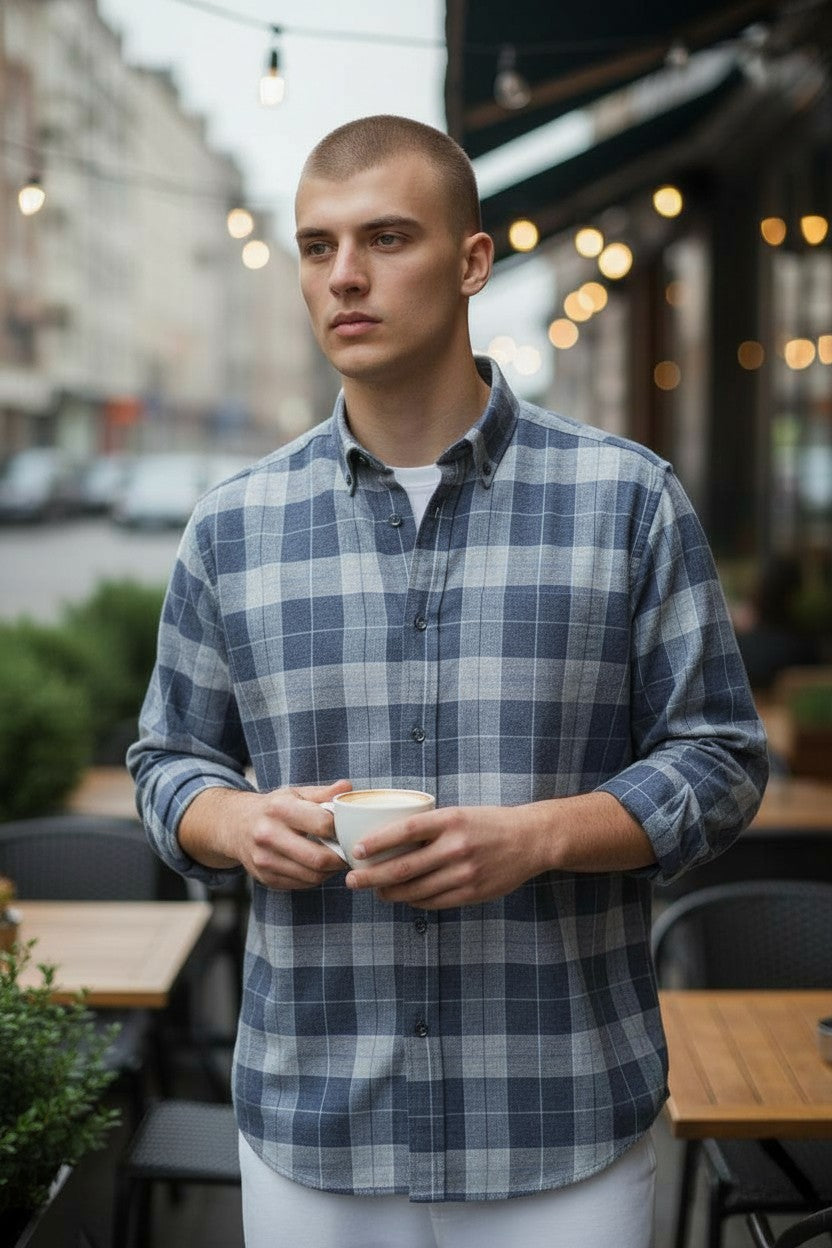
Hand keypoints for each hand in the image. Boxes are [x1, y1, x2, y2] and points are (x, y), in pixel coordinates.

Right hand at [233, 779, 351, 890]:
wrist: (236, 825)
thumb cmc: (273, 808)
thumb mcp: (295, 793)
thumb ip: (323, 793)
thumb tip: (348, 788)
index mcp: (279, 808)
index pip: (322, 824)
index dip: (341, 829)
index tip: (348, 830)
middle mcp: (268, 835)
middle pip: (318, 858)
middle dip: (340, 858)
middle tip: (349, 852)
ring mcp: (264, 859)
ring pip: (312, 876)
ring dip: (331, 871)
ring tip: (337, 859)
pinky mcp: (265, 877)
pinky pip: (302, 884)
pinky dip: (316, 878)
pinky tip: (319, 867)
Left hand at [344, 803, 549, 908]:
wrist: (530, 840)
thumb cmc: (489, 823)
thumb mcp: (459, 813)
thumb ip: (430, 826)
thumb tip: (390, 839)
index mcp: (450, 820)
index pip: (405, 830)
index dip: (377, 842)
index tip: (357, 850)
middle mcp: (456, 847)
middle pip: (403, 868)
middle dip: (372, 877)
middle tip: (352, 880)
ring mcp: (464, 873)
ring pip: (415, 890)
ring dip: (390, 893)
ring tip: (375, 891)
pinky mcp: (472, 893)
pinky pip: (433, 902)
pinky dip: (414, 901)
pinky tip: (403, 897)